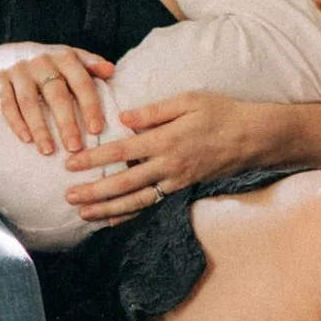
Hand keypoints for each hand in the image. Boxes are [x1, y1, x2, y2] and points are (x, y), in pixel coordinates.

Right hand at [0, 42, 112, 155]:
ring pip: (29, 102)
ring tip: (49, 151)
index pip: (81, 82)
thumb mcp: (68, 58)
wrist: (3, 55)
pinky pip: (7, 104)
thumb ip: (90, 64)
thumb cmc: (46, 63)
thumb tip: (111, 70)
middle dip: (66, 123)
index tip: (96, 130)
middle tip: (75, 148)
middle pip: (56, 94)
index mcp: (64, 56)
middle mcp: (41, 61)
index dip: (89, 106)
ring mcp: (18, 70)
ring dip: (40, 128)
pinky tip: (26, 140)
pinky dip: (16, 123)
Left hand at [61, 92, 265, 223]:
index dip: (94, 159)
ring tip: (83, 214)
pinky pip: (151, 204)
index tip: (70, 163)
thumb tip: (124, 118)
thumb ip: (155, 111)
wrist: (253, 138)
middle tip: (67, 196)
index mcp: (166, 140)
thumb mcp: (190, 100)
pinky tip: (112, 220)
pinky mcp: (182, 188)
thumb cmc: (222, 113)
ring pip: (135, 200)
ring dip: (107, 208)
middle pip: (123, 183)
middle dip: (93, 191)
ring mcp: (175, 181)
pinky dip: (130, 214)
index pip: (121, 151)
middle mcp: (168, 165)